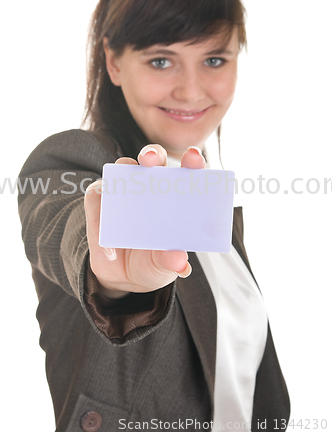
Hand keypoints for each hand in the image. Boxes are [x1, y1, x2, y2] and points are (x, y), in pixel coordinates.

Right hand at [84, 145, 205, 297]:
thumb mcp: (165, 266)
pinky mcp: (99, 200)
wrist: (124, 278)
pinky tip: (111, 250)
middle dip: (153, 154)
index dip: (192, 161)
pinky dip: (100, 220)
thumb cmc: (154, 262)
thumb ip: (171, 262)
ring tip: (128, 186)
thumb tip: (178, 262)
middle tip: (151, 160)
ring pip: (123, 166)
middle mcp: (151, 185)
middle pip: (153, 158)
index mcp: (177, 195)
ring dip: (125, 169)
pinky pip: (97, 198)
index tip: (193, 158)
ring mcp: (124, 190)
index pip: (188, 170)